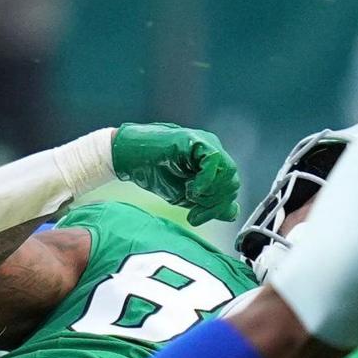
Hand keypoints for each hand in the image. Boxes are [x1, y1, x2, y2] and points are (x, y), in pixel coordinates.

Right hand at [111, 123, 240, 224]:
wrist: (126, 156)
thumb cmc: (150, 171)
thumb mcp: (183, 194)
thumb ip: (208, 202)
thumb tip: (231, 212)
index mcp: (211, 162)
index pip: (229, 186)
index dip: (217, 207)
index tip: (196, 218)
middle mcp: (212, 150)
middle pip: (231, 180)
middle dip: (214, 202)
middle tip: (194, 212)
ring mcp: (205, 143)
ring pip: (227, 172)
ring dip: (211, 192)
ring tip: (190, 197)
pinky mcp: (195, 140)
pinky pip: (214, 161)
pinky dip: (206, 180)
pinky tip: (191, 188)